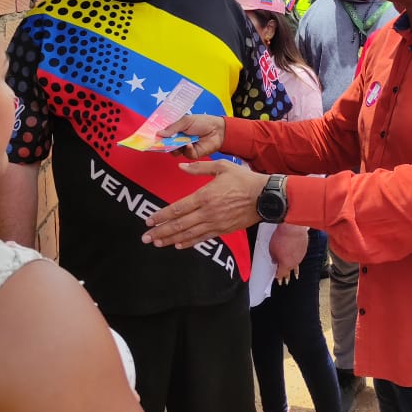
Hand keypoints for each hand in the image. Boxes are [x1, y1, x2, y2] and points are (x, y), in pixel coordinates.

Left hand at [141, 160, 266, 247]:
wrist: (266, 197)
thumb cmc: (244, 180)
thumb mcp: (222, 167)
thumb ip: (200, 167)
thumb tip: (181, 166)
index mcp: (204, 195)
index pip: (177, 208)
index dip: (161, 216)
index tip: (148, 221)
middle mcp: (207, 212)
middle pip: (179, 225)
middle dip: (160, 232)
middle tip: (146, 238)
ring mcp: (215, 223)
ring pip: (188, 234)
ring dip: (171, 239)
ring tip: (157, 243)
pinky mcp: (223, 230)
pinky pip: (202, 238)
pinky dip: (189, 243)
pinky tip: (178, 245)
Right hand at [158, 114, 226, 158]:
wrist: (218, 130)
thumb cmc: (203, 122)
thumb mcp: (186, 121)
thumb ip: (172, 128)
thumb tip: (158, 133)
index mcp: (176, 130)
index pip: (163, 134)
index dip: (156, 136)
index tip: (149, 138)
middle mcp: (178, 139)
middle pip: (165, 144)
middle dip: (162, 144)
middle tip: (158, 144)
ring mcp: (184, 147)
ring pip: (174, 151)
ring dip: (175, 147)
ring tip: (178, 142)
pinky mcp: (192, 154)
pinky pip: (185, 154)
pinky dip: (187, 149)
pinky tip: (190, 144)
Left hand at [270, 224, 308, 282]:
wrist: (293, 228)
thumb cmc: (281, 238)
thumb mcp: (272, 249)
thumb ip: (273, 257)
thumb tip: (275, 260)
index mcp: (285, 264)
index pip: (281, 274)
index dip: (279, 278)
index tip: (278, 281)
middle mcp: (294, 262)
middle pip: (290, 271)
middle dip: (287, 277)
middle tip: (286, 282)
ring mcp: (300, 256)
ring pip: (296, 265)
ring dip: (295, 270)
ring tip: (295, 275)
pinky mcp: (304, 250)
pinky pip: (300, 257)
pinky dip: (297, 260)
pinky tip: (297, 261)